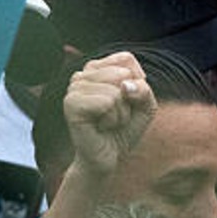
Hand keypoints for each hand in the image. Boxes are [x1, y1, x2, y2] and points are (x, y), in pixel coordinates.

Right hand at [63, 52, 156, 177]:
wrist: (108, 159)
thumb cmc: (124, 130)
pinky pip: (106, 102)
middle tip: (115, 116)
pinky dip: (112, 119)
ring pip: (115, 90)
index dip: (137, 83)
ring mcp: (74, 88)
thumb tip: (125, 85)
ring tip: (108, 123)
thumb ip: (144, 89)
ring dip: (120, 113)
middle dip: (128, 101)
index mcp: (96, 69)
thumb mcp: (145, 106)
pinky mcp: (71, 104)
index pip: (127, 58)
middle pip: (123, 73)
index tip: (126, 102)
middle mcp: (82, 75)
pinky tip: (101, 127)